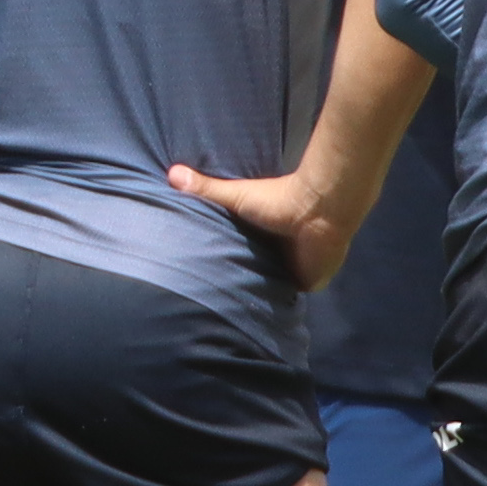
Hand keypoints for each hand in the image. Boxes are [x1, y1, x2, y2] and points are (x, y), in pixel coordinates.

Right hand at [175, 158, 347, 292]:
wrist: (316, 212)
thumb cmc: (278, 200)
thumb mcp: (235, 195)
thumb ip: (206, 188)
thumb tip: (170, 172)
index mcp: (261, 232)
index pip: (238, 248)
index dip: (222, 255)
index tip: (198, 265)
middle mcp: (275, 251)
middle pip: (251, 269)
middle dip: (237, 277)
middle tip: (207, 292)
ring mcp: (291, 269)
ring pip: (267, 286)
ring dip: (255, 292)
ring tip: (225, 307)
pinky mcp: (304, 284)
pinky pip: (284, 299)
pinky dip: (273, 302)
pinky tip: (253, 313)